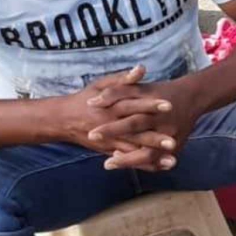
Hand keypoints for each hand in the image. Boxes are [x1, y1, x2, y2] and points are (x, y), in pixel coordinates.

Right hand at [56, 67, 177, 168]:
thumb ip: (123, 79)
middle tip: (173, 141)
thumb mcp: (101, 84)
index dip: (150, 105)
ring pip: (133, 150)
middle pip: (134, 132)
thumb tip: (142, 68)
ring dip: (152, 155)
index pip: (132, 105)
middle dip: (153, 138)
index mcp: (110, 107)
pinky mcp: (110, 151)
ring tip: (172, 159)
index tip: (169, 105)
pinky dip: (145, 164)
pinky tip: (163, 167)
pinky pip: (129, 160)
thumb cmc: (87, 98)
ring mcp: (111, 141)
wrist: (63, 120)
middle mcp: (111, 126)